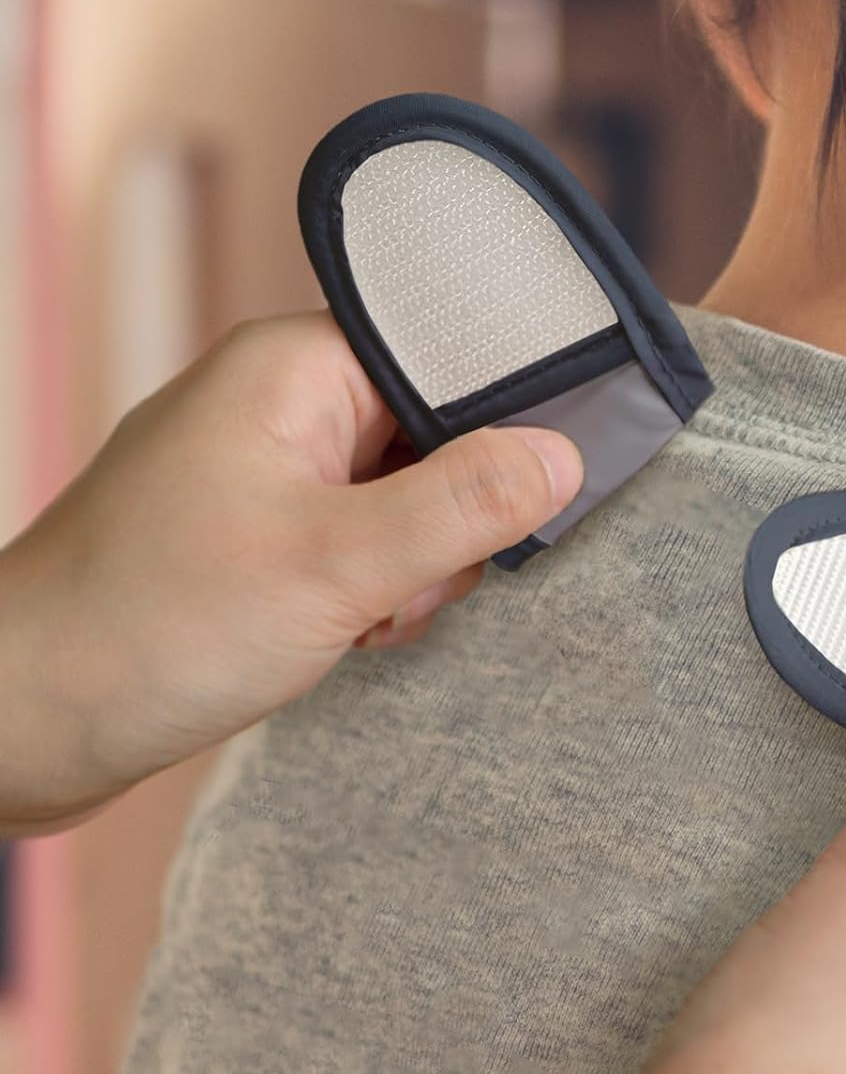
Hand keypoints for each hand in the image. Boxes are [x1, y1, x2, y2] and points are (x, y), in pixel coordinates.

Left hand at [0, 313, 581, 833]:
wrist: (23, 721)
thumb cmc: (151, 627)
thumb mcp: (336, 565)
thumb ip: (463, 505)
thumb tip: (563, 457)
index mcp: (295, 366)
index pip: (448, 352)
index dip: (504, 418)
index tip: (529, 488)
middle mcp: (283, 401)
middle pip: (436, 431)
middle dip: (449, 518)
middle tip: (403, 582)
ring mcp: (269, 468)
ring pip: (407, 496)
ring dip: (412, 568)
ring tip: (359, 618)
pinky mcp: (261, 530)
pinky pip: (364, 540)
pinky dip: (374, 591)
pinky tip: (343, 634)